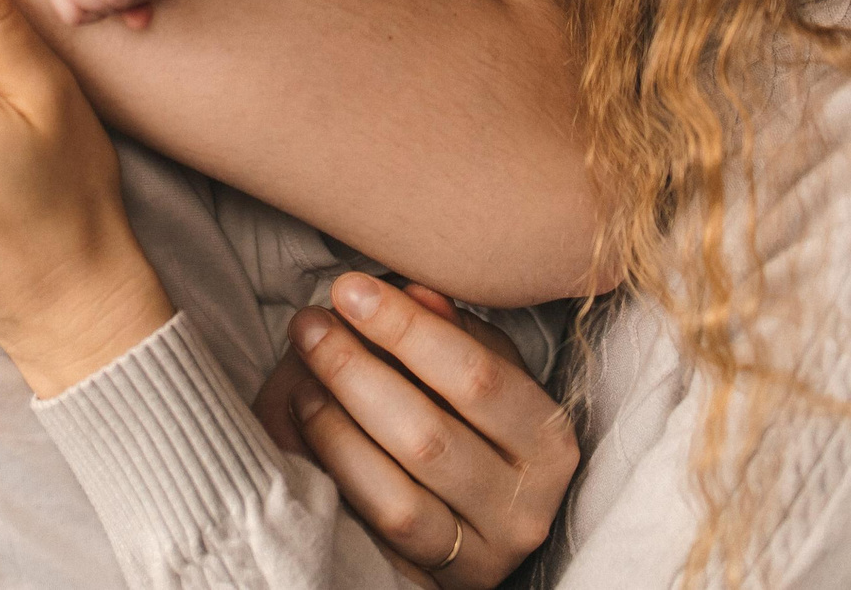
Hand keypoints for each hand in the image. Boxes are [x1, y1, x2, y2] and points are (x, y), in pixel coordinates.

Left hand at [252, 275, 576, 588]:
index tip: (350, 289)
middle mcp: (525, 507)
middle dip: (356, 372)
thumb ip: (456, 331)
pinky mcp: (434, 584)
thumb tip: (413, 291)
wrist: (477, 516)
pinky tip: (302, 435)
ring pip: (397, 500)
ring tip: (301, 380)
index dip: (407, 330)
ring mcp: (481, 558)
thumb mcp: (485, 372)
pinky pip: (372, 539)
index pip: (477, 379)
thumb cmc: (475, 423)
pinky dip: (333, 483)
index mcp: (548, 440)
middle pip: (428, 438)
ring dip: (336, 430)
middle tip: (309, 326)